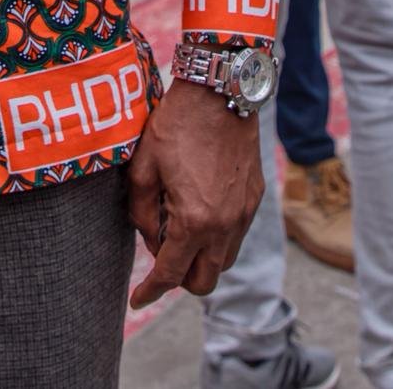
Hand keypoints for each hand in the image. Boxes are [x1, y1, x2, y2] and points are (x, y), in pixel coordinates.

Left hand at [124, 72, 262, 307]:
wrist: (221, 91)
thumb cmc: (177, 125)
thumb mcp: (143, 168)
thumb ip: (141, 213)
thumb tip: (150, 240)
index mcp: (195, 221)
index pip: (170, 274)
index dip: (150, 292)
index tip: (137, 300)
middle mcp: (226, 225)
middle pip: (205, 282)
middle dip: (180, 279)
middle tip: (160, 256)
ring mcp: (245, 213)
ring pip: (223, 261)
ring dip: (201, 259)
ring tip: (178, 229)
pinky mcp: (255, 198)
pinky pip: (236, 235)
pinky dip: (216, 237)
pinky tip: (198, 211)